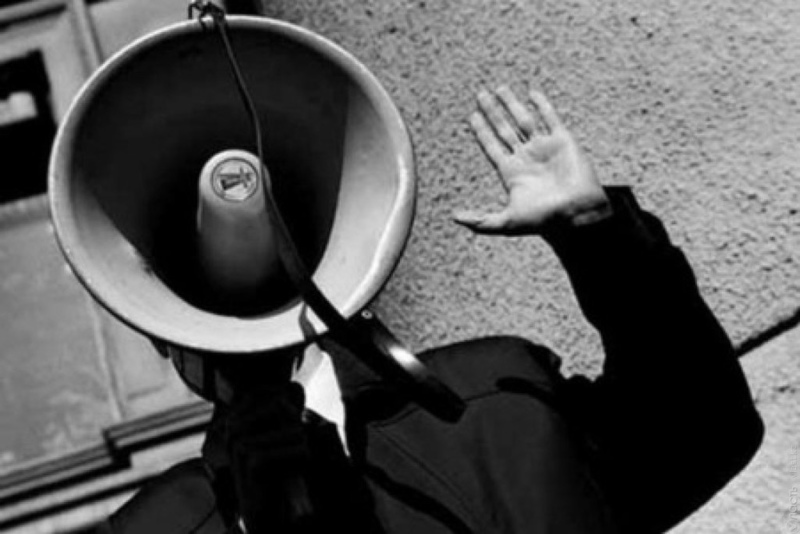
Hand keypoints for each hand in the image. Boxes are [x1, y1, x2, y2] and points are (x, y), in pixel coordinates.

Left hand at [454, 86, 611, 235]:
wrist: (579, 214)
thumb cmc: (545, 220)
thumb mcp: (507, 222)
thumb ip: (481, 220)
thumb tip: (455, 217)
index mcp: (512, 172)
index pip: (492, 146)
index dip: (482, 131)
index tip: (472, 116)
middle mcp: (526, 158)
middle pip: (504, 129)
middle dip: (492, 112)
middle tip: (481, 94)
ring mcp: (544, 148)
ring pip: (523, 120)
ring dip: (512, 104)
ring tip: (500, 88)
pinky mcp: (563, 141)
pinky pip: (550, 118)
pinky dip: (542, 105)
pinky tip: (532, 94)